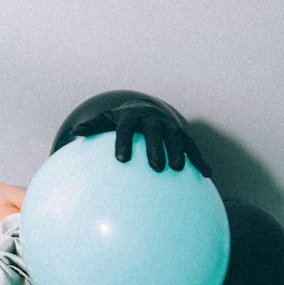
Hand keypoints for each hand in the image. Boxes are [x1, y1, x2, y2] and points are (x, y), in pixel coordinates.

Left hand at [71, 102, 210, 175]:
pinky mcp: (183, 134)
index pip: (126, 128)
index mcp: (130, 116)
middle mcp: (152, 119)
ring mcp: (169, 126)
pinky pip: (193, 147)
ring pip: (176, 137)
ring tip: (179, 169)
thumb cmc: (120, 121)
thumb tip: (75, 134)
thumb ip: (92, 128)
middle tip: (155, 167)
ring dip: (179, 152)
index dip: (124, 141)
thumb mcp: (105, 121)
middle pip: (154, 132)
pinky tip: (208, 175)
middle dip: (156, 148)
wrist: (144, 109)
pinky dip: (200, 159)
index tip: (121, 159)